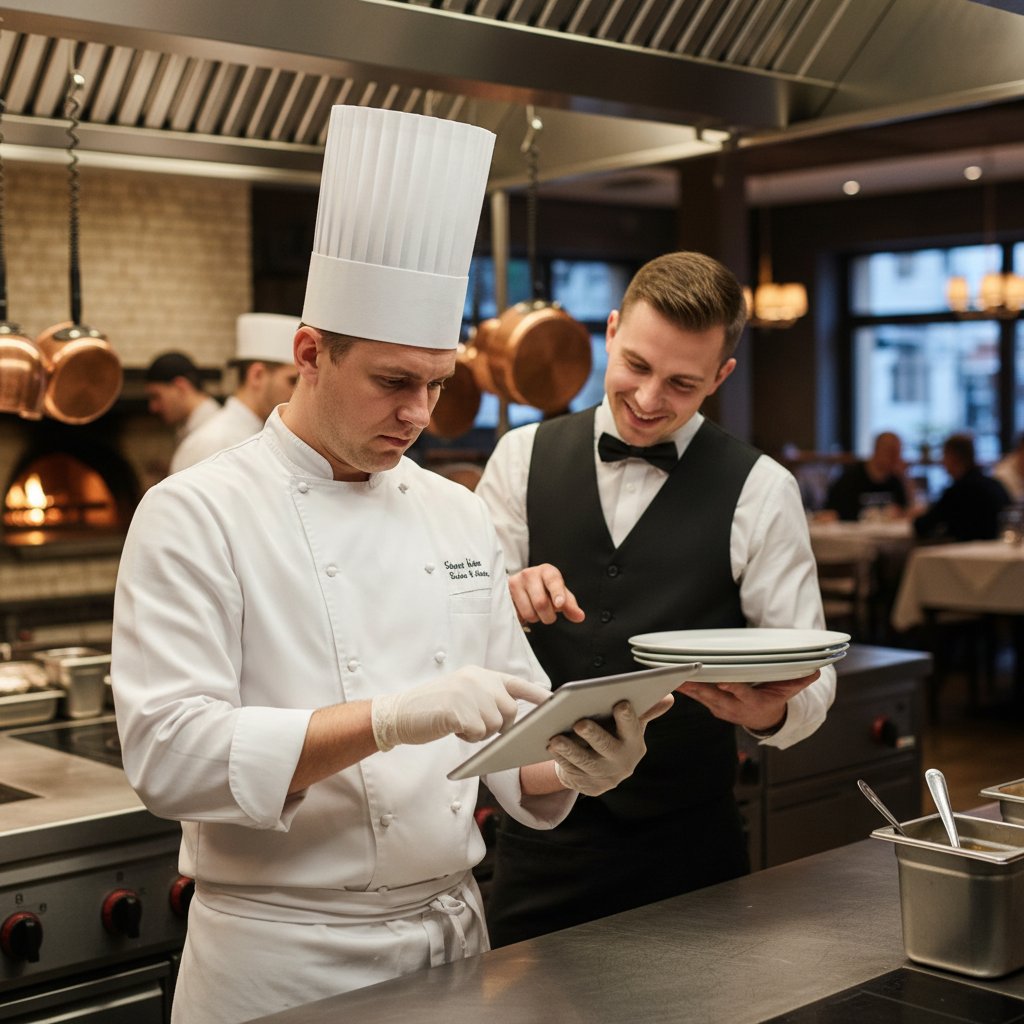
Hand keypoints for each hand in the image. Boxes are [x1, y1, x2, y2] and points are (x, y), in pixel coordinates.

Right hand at [371, 668, 549, 751]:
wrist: (400, 713)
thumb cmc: (433, 709)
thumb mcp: (462, 692)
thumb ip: (486, 696)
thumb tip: (513, 714)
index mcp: (480, 674)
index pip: (517, 683)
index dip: (538, 695)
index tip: (556, 702)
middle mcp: (477, 679)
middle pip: (510, 711)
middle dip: (498, 725)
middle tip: (474, 725)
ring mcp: (468, 693)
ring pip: (496, 725)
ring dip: (480, 732)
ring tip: (459, 724)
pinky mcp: (459, 710)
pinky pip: (479, 734)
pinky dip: (468, 738)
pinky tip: (452, 729)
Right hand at [508, 564, 585, 624]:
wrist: (524, 583)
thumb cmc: (546, 588)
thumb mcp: (560, 594)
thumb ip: (570, 605)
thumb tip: (579, 616)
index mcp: (547, 571)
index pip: (553, 582)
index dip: (557, 594)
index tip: (559, 604)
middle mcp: (529, 574)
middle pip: (541, 603)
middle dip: (548, 616)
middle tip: (548, 614)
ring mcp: (515, 583)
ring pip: (528, 612)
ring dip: (536, 618)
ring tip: (536, 610)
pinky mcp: (504, 594)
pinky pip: (517, 615)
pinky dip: (524, 618)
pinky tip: (525, 610)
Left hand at [547, 696, 672, 796]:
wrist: (603, 772)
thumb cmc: (616, 738)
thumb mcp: (631, 726)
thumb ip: (645, 710)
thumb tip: (670, 698)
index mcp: (634, 743)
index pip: (633, 729)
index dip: (627, 718)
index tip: (620, 703)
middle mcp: (622, 762)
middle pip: (607, 748)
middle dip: (594, 735)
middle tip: (580, 723)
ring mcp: (605, 776)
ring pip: (586, 762)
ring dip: (570, 750)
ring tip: (555, 738)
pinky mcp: (588, 785)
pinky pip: (572, 772)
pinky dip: (561, 760)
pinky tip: (550, 747)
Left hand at [675, 670, 820, 733]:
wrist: (764, 719)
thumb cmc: (774, 698)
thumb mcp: (788, 691)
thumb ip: (798, 681)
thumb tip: (816, 670)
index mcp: (754, 702)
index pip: (743, 694)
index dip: (734, 689)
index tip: (724, 683)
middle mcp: (735, 706)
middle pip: (715, 696)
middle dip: (699, 688)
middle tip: (684, 677)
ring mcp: (721, 707)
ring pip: (702, 696)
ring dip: (687, 688)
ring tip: (671, 677)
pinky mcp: (712, 704)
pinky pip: (696, 696)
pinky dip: (684, 689)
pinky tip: (670, 680)